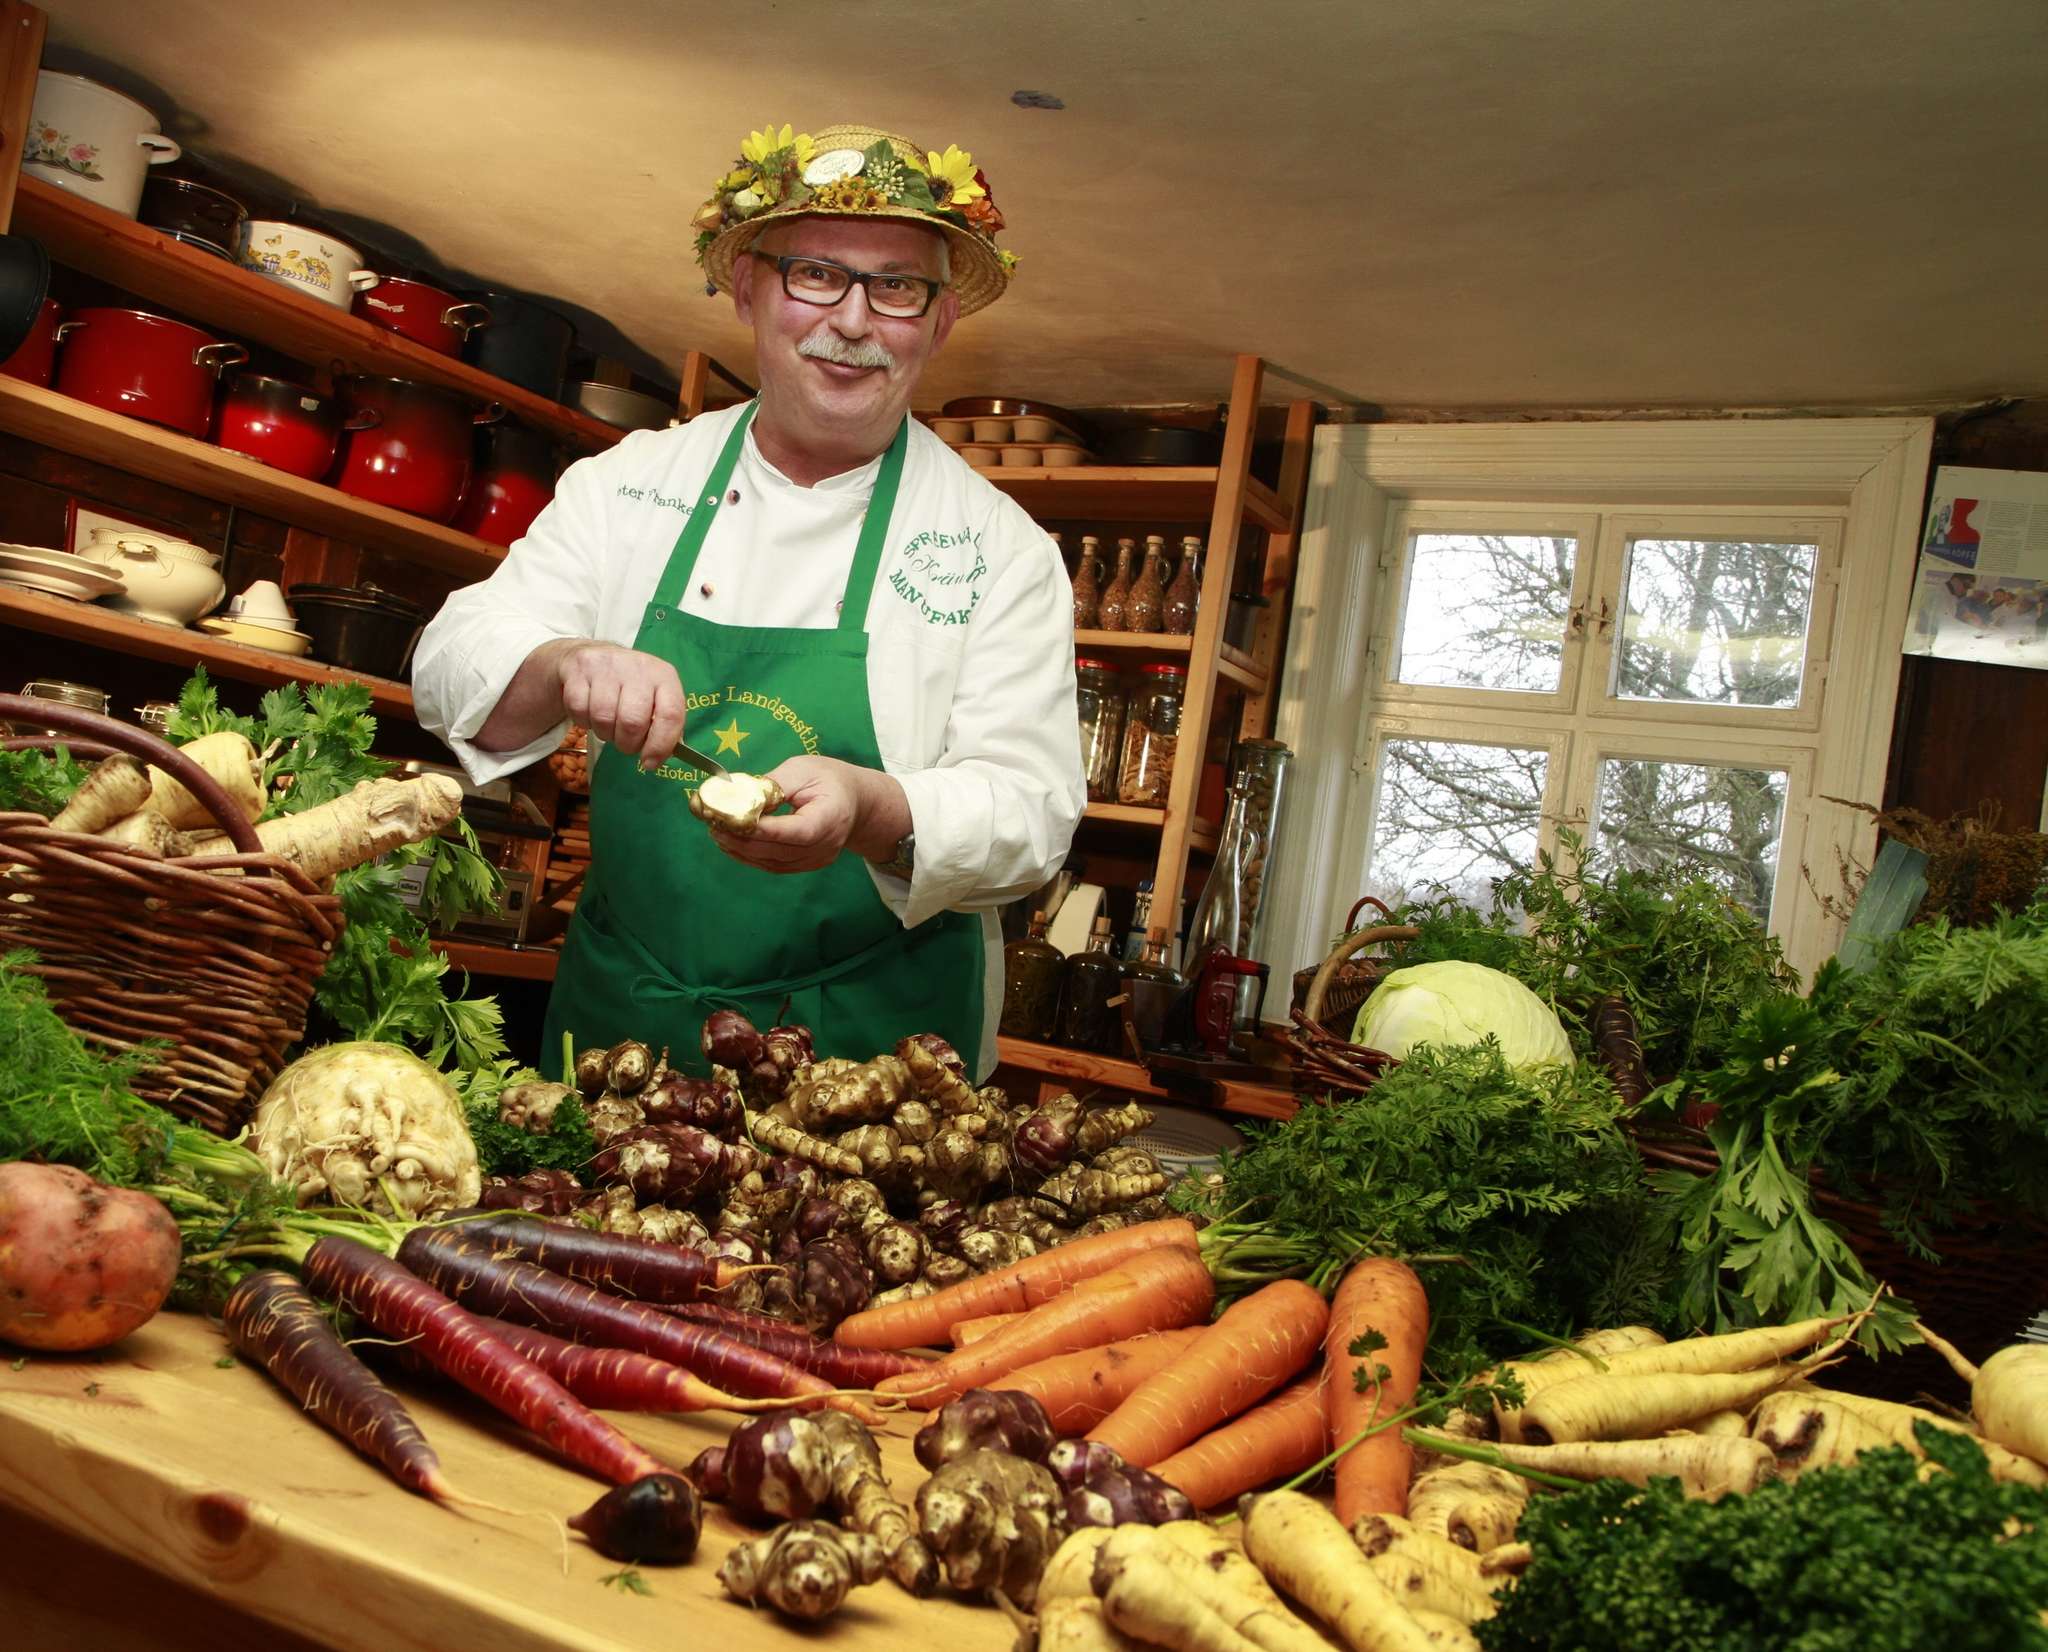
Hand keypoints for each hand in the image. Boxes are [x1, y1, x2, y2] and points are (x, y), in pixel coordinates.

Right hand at [557, 643, 684, 768]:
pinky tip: (589, 712)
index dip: (660, 745)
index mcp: (664, 676)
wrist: (591, 656)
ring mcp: (606, 665)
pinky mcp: (578, 668)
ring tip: (608, 725)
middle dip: (627, 743)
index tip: (649, 763)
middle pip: (633, 722)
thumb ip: (663, 725)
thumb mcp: (653, 698)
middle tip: (625, 742)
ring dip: (604, 733)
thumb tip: (662, 755)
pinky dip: (583, 721)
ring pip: (603, 718)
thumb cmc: (629, 687)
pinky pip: (579, 710)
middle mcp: (638, 666)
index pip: (670, 714)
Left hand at [709, 755, 909, 874]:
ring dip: (741, 850)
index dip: (762, 829)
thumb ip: (774, 785)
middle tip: (713, 825)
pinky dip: (751, 857)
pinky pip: (775, 866)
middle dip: (742, 839)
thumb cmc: (829, 779)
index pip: (795, 830)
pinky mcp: (807, 864)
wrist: (856, 802)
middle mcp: (825, 845)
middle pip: (779, 850)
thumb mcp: (804, 769)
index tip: (730, 818)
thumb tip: (742, 796)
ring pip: (773, 862)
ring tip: (716, 833)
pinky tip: (732, 844)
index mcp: (830, 817)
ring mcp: (816, 859)